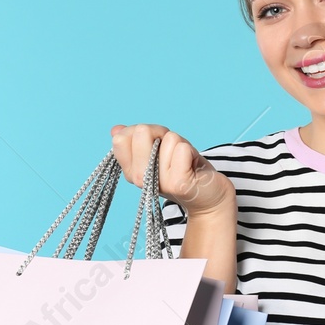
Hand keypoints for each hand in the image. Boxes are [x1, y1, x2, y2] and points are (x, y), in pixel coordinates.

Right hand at [109, 123, 234, 216]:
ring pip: (168, 139)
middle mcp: (139, 179)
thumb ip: (136, 139)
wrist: (208, 194)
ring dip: (180, 144)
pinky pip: (181, 148)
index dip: (143, 132)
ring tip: (184, 161)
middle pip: (141, 132)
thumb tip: (116, 130)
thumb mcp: (157, 149)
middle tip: (172, 152)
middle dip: (161, 133)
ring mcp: (158, 182)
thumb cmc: (183, 168)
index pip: (122, 137)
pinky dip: (190, 151)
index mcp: (130, 170)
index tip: (156, 144)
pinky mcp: (178, 183)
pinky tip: (191, 166)